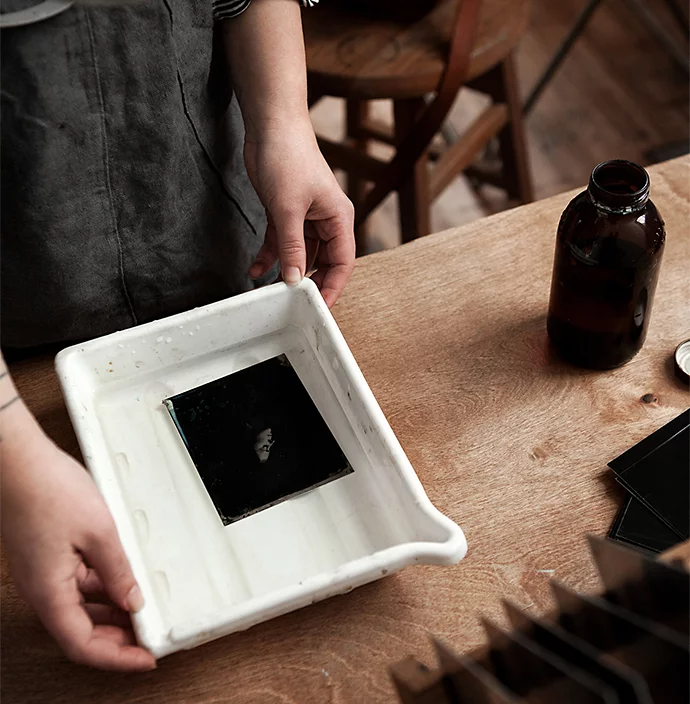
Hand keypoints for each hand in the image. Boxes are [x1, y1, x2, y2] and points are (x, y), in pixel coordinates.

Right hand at [2, 434, 155, 670]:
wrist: (19, 461)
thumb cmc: (48, 489)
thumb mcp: (99, 532)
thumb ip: (118, 570)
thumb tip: (132, 599)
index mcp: (50, 592)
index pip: (84, 644)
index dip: (117, 658)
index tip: (144, 658)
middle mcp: (42, 588)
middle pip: (80, 630)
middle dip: (115, 638)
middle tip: (146, 637)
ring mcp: (43, 572)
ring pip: (79, 606)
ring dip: (110, 612)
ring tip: (141, 609)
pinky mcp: (46, 555)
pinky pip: (75, 583)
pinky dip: (101, 587)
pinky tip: (121, 577)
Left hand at [244, 123, 354, 307]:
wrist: (269, 125)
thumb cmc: (289, 156)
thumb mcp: (288, 209)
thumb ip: (292, 248)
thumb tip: (294, 280)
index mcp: (338, 219)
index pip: (343, 263)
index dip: (333, 287)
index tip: (321, 307)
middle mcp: (325, 221)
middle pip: (322, 263)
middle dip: (308, 283)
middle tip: (295, 305)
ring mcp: (305, 218)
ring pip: (299, 256)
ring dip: (285, 272)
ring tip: (270, 292)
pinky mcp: (285, 213)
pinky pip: (280, 243)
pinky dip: (269, 257)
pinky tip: (256, 270)